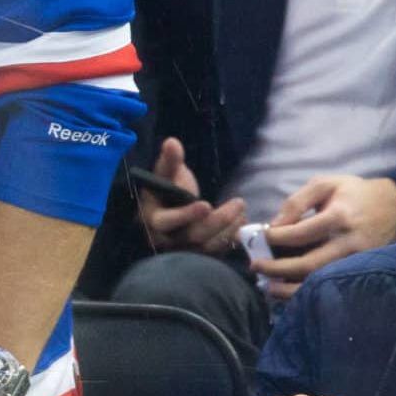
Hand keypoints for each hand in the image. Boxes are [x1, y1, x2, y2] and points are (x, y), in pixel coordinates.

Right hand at [140, 137, 247, 255]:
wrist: (170, 208)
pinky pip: (215, 252)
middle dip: (218, 220)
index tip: (206, 204)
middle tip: (238, 203)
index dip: (186, 215)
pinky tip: (241, 224)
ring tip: (242, 212)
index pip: (166, 220)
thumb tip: (172, 142)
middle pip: (193, 235)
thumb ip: (170, 160)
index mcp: (153, 218)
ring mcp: (182, 249)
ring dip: (228, 229)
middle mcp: (166, 238)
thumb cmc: (167, 188)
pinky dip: (230, 239)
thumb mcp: (167, 172)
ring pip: (206, 246)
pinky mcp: (197, 254)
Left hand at [254, 175, 395, 299]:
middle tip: (255, 267)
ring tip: (268, 287)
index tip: (259, 238)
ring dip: (290, 288)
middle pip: (308, 264)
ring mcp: (356, 262)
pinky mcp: (360, 273)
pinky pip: (330, 287)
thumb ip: (297, 201)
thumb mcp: (326, 183)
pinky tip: (290, 292)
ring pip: (319, 282)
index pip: (301, 233)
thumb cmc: (356, 193)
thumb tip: (275, 224)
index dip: (276, 238)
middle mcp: (348, 243)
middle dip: (277, 268)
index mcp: (338, 217)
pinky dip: (308, 293)